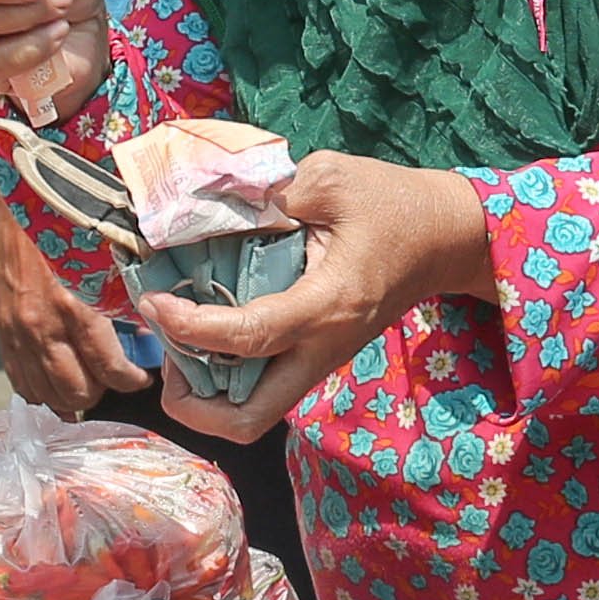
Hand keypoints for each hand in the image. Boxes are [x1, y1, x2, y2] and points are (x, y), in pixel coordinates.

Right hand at [0, 203, 146, 410]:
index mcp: (76, 307)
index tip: (141, 378)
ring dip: (69, 398)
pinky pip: (20, 381)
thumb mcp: (109, 259)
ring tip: (87, 385)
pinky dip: (40, 389)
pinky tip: (56, 379)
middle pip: (76, 393)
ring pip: (45, 395)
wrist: (20, 205)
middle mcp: (43, 327)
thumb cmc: (69, 226)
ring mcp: (18, 333)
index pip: (109, 370)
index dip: (131, 382)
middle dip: (101, 393)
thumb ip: (127, 300)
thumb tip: (149, 333)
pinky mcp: (2, 332)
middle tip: (114, 380)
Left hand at [130, 153, 491, 445]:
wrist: (444, 238)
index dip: (190, 328)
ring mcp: (319, 361)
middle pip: (246, 420)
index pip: (249, 337)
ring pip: (251, 413)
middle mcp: (321, 349)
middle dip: (192, 403)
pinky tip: (207, 328)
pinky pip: (259, 387)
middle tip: (168, 352)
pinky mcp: (314, 358)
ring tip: (180, 339)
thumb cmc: (392, 205)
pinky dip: (223, 373)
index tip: (154, 301)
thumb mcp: (333, 179)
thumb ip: (269, 191)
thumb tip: (205, 203)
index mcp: (328, 305)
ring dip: (204, 392)